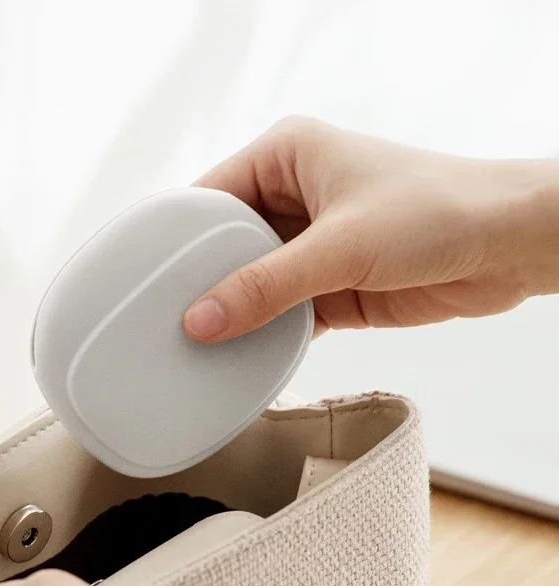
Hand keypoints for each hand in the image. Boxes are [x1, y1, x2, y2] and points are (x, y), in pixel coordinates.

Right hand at [184, 117, 558, 340]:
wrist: (510, 245)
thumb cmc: (436, 211)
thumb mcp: (339, 246)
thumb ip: (266, 286)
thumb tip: (202, 320)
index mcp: (286, 156)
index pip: (211, 196)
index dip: (178, 240)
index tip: (145, 281)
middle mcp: (294, 197)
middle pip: (227, 246)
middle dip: (203, 284)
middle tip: (166, 323)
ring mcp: (312, 244)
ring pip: (253, 284)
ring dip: (235, 315)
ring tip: (194, 348)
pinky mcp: (331, 286)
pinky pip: (282, 313)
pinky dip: (266, 336)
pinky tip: (242, 359)